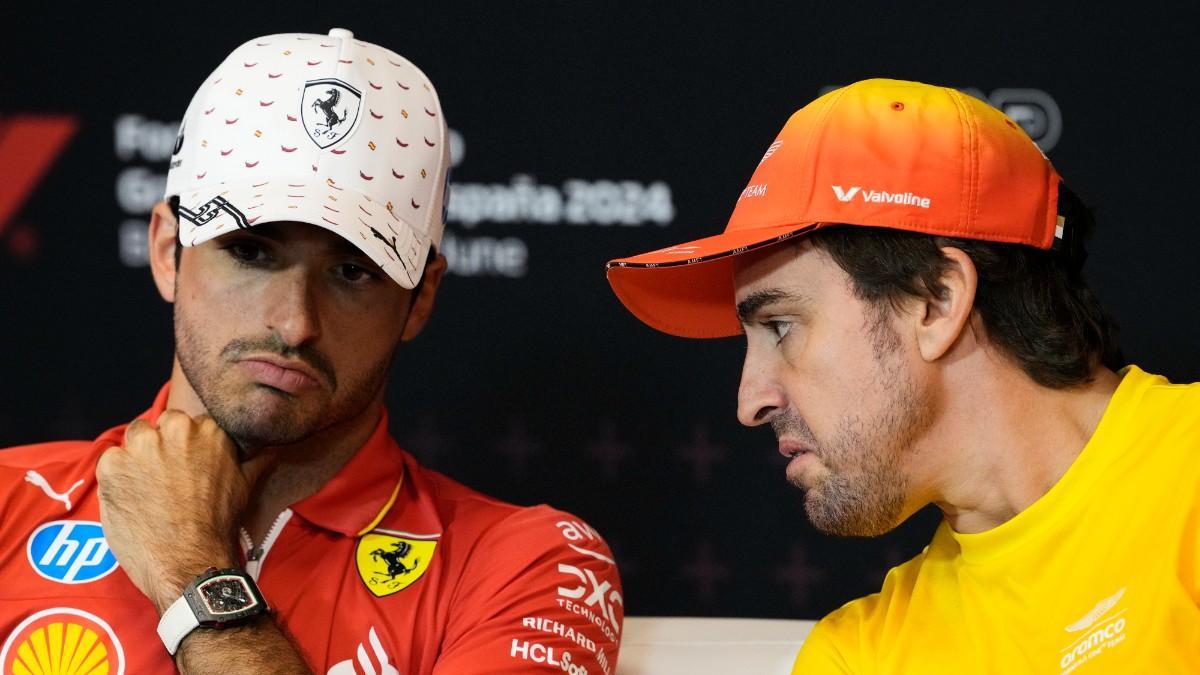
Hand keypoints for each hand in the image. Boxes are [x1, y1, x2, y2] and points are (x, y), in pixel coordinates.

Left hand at [96, 410, 272, 612]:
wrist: (189, 561)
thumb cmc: (218, 524)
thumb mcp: (246, 486)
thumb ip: (256, 460)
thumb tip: (273, 449)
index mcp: (208, 429)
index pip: (189, 424)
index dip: (185, 446)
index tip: (185, 466)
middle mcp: (175, 429)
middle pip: (160, 425)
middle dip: (160, 446)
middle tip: (165, 478)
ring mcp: (141, 446)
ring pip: (134, 439)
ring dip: (137, 457)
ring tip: (146, 489)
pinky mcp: (112, 466)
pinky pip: (110, 461)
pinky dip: (117, 477)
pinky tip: (131, 499)